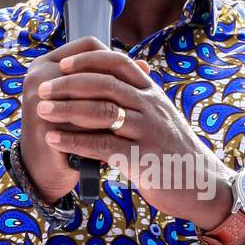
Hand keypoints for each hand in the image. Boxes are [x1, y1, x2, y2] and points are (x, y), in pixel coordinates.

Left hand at [32, 42, 235, 227]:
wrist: (201, 184)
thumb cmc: (173, 151)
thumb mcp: (160, 116)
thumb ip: (140, 97)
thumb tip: (123, 71)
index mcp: (153, 94)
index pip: (120, 63)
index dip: (89, 60)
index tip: (64, 64)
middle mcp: (152, 107)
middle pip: (106, 84)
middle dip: (69, 85)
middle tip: (43, 90)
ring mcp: (149, 132)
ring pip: (102, 112)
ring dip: (67, 110)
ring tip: (42, 112)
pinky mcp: (144, 158)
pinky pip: (103, 145)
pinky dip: (75, 141)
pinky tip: (56, 140)